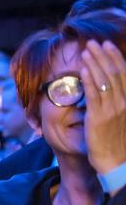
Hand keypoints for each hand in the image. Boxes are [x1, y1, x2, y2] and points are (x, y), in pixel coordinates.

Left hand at [81, 40, 125, 181]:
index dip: (115, 57)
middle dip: (103, 55)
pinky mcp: (99, 118)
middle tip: (93, 42)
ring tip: (85, 51)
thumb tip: (109, 84)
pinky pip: (93, 96)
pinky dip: (88, 81)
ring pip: (103, 81)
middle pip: (113, 72)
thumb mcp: (122, 116)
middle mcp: (124, 102)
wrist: (117, 162)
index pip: (123, 73)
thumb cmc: (118, 140)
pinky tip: (82, 70)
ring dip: (94, 63)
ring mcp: (112, 109)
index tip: (106, 45)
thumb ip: (118, 99)